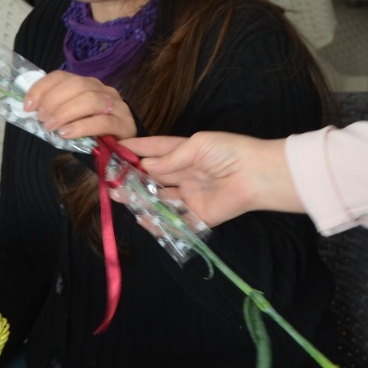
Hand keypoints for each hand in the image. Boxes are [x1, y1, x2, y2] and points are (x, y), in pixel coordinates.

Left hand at [22, 70, 136, 142]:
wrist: (121, 152)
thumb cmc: (91, 135)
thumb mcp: (70, 119)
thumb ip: (55, 111)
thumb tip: (30, 109)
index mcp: (87, 84)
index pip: (62, 76)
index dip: (42, 88)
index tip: (28, 106)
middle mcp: (103, 90)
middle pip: (78, 85)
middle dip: (54, 100)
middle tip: (42, 119)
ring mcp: (117, 106)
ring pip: (91, 100)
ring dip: (66, 112)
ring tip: (52, 127)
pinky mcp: (125, 125)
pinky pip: (103, 121)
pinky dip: (82, 126)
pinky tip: (67, 134)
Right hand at [124, 131, 300, 225]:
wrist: (256, 175)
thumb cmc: (229, 152)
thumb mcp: (198, 145)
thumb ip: (170, 158)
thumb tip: (145, 166)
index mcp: (186, 152)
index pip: (155, 149)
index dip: (135, 149)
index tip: (113, 148)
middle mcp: (186, 174)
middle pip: (153, 176)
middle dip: (132, 177)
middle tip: (111, 178)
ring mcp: (191, 196)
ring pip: (159, 199)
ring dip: (140, 198)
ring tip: (119, 196)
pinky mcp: (199, 216)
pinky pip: (174, 222)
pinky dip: (157, 222)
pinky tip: (142, 218)